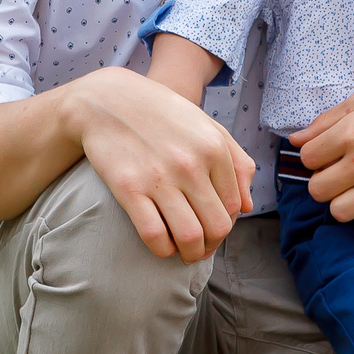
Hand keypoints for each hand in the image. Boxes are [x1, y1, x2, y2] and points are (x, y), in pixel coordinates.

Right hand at [65, 67, 253, 262]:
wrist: (107, 100)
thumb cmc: (161, 114)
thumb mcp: (206, 124)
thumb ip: (236, 161)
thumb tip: (246, 206)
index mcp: (213, 148)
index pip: (232, 207)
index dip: (225, 226)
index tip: (212, 229)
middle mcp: (190, 164)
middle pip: (216, 226)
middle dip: (211, 245)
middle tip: (200, 247)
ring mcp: (159, 177)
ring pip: (189, 236)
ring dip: (190, 254)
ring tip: (184, 252)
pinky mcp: (128, 188)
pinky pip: (154, 235)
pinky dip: (162, 250)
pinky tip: (161, 245)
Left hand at [286, 69, 353, 231]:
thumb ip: (326, 122)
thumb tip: (296, 141)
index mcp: (350, 132)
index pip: (307, 159)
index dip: (315, 154)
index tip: (328, 151)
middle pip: (318, 190)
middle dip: (324, 179)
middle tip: (341, 169)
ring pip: (339, 212)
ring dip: (343, 200)